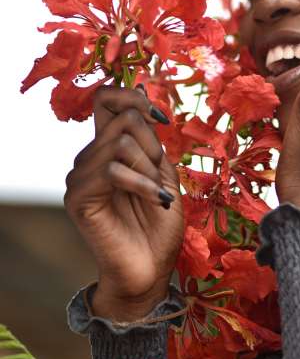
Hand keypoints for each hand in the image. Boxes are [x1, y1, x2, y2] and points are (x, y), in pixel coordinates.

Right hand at [64, 86, 183, 320]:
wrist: (152, 269)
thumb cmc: (160, 223)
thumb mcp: (163, 170)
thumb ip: (150, 135)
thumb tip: (142, 89)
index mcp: (108, 147)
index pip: (105, 99)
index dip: (131, 97)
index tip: (160, 117)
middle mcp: (89, 157)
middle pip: (123, 119)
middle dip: (153, 146)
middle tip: (160, 179)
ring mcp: (80, 177)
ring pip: (121, 143)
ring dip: (150, 170)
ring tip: (157, 196)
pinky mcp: (78, 198)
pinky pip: (113, 170)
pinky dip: (143, 183)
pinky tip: (157, 200)